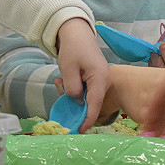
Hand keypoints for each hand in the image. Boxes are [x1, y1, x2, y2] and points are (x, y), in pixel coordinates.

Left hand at [56, 17, 111, 132]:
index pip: (95, 105)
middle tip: (60, 86)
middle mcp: (105, 81)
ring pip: (88, 97)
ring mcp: (102, 81)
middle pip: (92, 103)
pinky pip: (87, 91)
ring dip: (73, 94)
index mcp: (100, 79)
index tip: (78, 131)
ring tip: (60, 79)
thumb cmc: (73, 49)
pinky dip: (75, 89)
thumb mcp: (68, 70)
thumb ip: (73, 90)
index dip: (87, 120)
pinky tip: (64, 78)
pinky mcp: (97, 80)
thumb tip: (77, 103)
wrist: (77, 33)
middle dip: (75, 103)